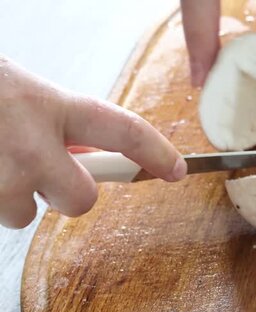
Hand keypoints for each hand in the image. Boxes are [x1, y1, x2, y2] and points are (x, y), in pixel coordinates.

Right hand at [0, 55, 186, 228]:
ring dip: (15, 196)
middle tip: (45, 176)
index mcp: (51, 105)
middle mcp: (31, 143)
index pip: (125, 130)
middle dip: (71, 195)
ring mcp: (4, 175)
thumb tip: (90, 153)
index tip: (176, 169)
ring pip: (26, 214)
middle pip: (82, 198)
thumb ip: (64, 121)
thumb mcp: (28, 92)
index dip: (156, 152)